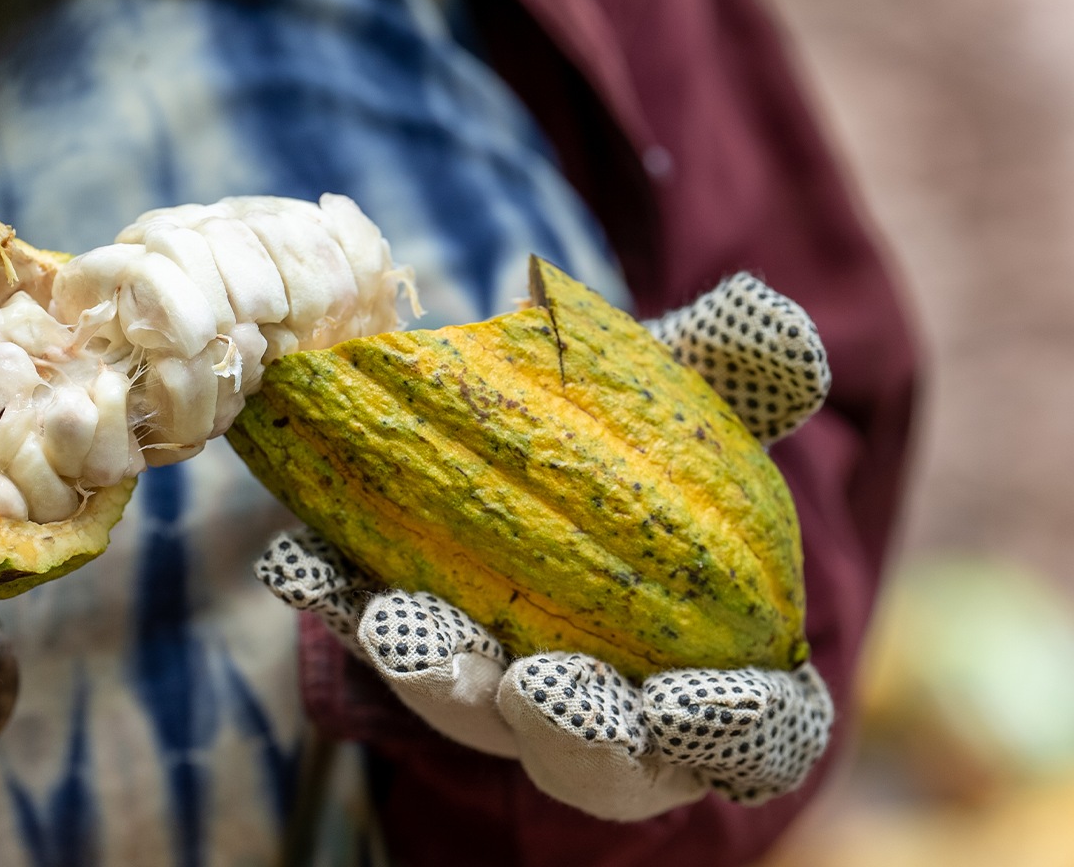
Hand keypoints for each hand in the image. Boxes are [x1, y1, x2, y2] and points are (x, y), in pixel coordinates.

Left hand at [259, 272, 835, 820]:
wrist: (540, 440)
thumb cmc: (652, 453)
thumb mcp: (697, 409)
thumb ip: (741, 377)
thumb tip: (770, 320)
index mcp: (715, 669)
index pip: (748, 735)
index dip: (726, 730)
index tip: (690, 702)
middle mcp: (606, 705)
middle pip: (595, 753)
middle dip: (567, 726)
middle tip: (537, 684)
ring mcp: (497, 687)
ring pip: (469, 705)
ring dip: (438, 669)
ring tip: (408, 622)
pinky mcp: (404, 641)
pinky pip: (366, 635)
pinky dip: (338, 600)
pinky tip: (302, 560)